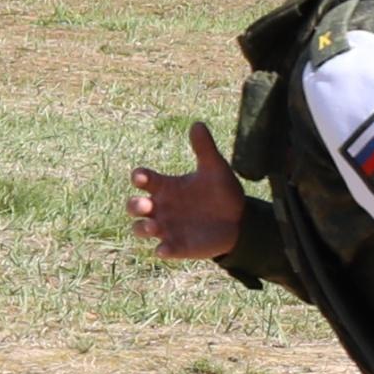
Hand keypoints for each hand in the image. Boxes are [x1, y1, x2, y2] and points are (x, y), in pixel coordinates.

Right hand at [127, 120, 244, 261]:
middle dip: (134, 206)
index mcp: (166, 187)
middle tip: (146, 205)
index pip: (143, 180)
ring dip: (142, 229)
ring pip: (140, 230)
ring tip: (154, 227)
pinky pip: (162, 250)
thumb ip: (204, 149)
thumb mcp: (215, 169)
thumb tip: (198, 123)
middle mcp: (160, 208)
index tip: (141, 177)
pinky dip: (161, 250)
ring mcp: (167, 228)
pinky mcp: (177, 246)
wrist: (240, 221)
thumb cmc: (222, 193)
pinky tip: (165, 249)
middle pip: (134, 207)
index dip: (139, 178)